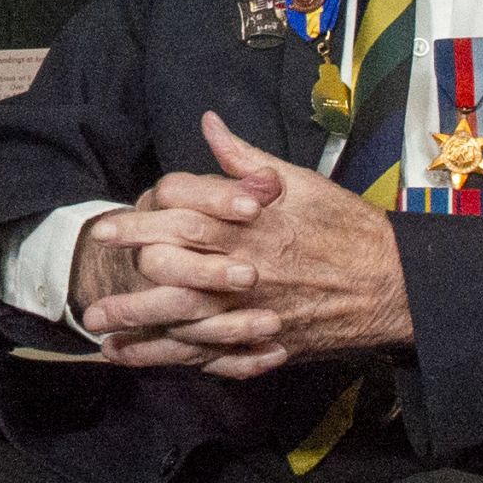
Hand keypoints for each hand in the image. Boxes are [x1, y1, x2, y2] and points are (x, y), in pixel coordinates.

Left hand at [74, 114, 411, 378]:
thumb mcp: (298, 181)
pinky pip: (208, 355)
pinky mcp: (264, 341)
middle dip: (125, 282)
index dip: (136, 222)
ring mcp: (252, 310)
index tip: (104, 229)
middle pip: (169, 274)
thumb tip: (208, 122)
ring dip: (137, 327)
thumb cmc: (344, 226)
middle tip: (88, 287)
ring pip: (182, 321)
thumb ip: (244, 157)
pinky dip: (171, 359)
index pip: (178, 217)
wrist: (394, 282)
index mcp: (248, 223)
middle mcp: (243, 267)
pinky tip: (141, 359)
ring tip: (99, 330)